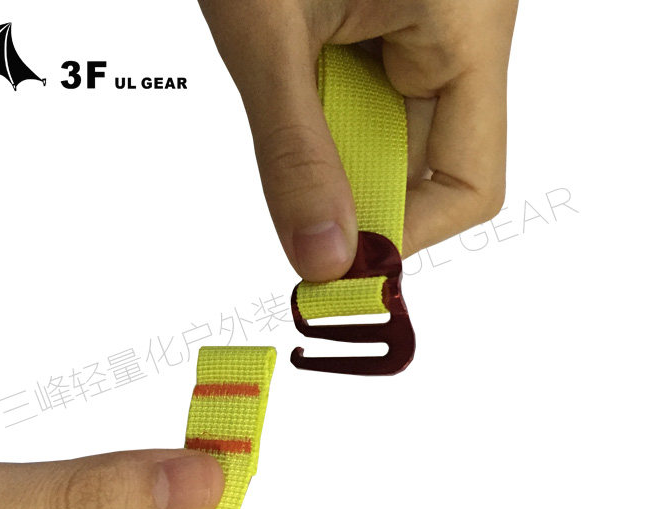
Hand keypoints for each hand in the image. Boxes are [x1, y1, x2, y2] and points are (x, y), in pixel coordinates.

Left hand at [199, 0, 517, 280]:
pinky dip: (323, 106)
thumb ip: (294, 155)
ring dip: (330, 139)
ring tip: (288, 73)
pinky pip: (369, 93)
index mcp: (466, 27)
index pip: (468, 183)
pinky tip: (295, 67)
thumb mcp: (267, 37)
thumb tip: (321, 258)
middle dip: (351, 181)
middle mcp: (462, 33)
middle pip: (425, 164)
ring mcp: (430, 27)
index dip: (402, 232)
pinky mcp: (395, 21)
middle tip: (290, 174)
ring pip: (391, 133)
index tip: (338, 258)